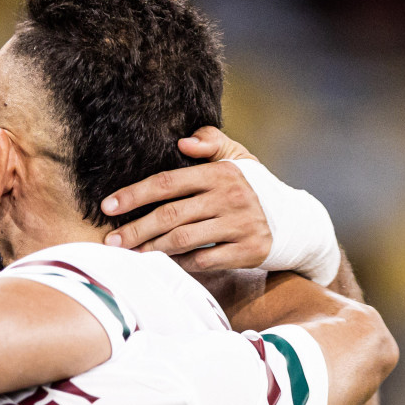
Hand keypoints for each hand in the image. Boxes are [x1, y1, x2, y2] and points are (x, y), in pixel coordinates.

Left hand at [99, 126, 268, 271]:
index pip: (168, 182)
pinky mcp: (247, 251)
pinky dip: (180, 263)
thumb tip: (182, 141)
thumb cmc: (255, 188)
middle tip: (111, 241)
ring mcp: (239, 225)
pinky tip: (162, 263)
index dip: (135, 194)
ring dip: (151, 248)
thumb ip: (211, 142)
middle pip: (170, 215)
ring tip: (129, 253)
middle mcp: (230, 197)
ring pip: (183, 240)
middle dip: (135, 229)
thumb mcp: (238, 158)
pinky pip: (203, 260)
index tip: (108, 206)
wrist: (296, 223)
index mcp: (221, 173)